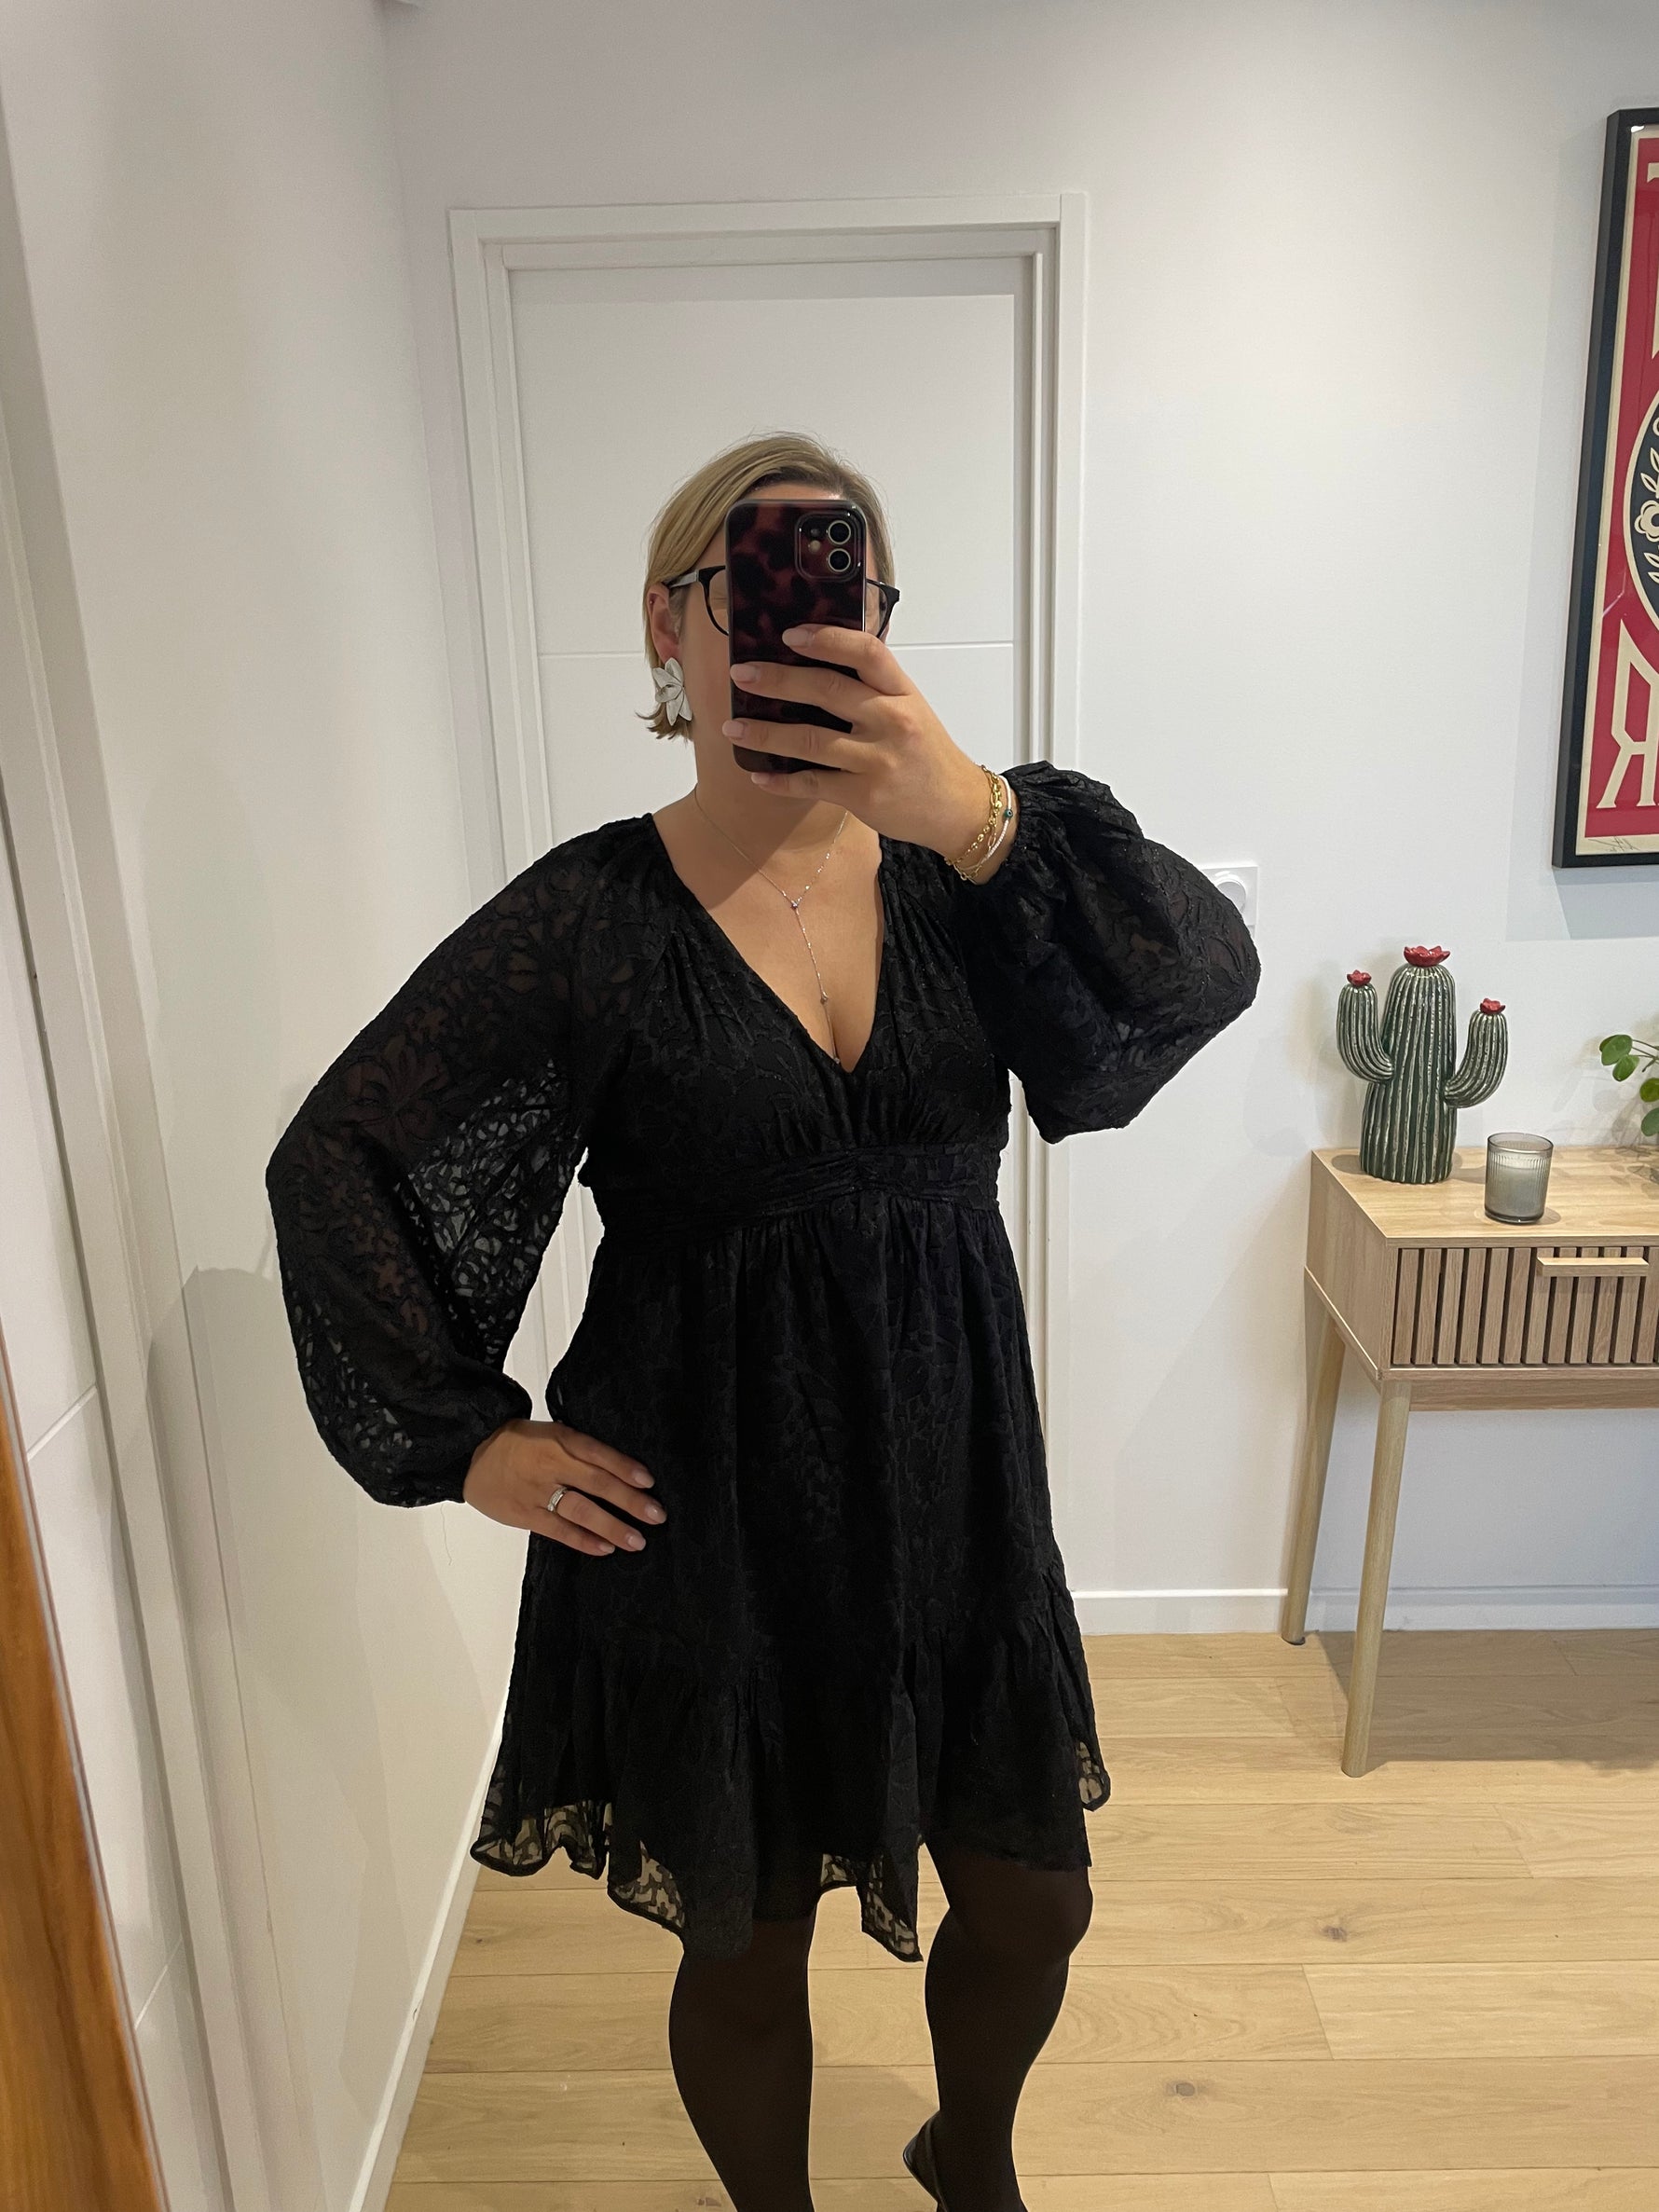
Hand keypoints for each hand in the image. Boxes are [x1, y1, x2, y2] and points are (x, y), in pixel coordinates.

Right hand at [462, 1417, 665, 1557]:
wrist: (472, 1454)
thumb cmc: (518, 1443)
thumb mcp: (551, 1433)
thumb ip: (580, 1449)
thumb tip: (620, 1470)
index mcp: (560, 1440)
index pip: (598, 1453)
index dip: (625, 1467)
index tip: (649, 1481)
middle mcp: (551, 1466)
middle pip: (597, 1483)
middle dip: (629, 1501)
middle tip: (656, 1515)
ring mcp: (538, 1492)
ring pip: (581, 1511)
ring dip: (612, 1527)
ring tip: (636, 1540)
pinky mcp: (526, 1514)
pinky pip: (559, 1530)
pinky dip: (583, 1541)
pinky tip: (605, 1548)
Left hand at [724, 624, 1004, 863]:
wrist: (957, 807)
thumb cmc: (926, 754)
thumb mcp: (910, 709)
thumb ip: (871, 689)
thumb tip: (814, 666)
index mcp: (902, 692)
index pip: (866, 652)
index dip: (827, 639)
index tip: (791, 635)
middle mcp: (892, 721)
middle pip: (827, 691)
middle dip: (778, 681)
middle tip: (742, 674)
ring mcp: (878, 760)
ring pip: (811, 741)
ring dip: (765, 733)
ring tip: (733, 727)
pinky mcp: (865, 796)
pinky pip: (813, 784)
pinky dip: (781, 780)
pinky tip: (758, 774)